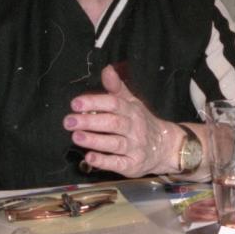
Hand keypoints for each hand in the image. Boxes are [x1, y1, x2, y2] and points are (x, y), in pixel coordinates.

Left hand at [64, 64, 183, 177]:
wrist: (165, 147)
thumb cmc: (142, 123)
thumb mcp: (132, 103)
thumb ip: (117, 88)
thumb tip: (107, 69)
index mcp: (131, 111)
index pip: (114, 104)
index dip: (95, 102)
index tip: (76, 103)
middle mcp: (134, 128)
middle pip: (112, 123)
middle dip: (90, 121)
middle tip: (69, 120)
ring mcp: (134, 147)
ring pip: (114, 143)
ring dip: (95, 140)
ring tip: (76, 136)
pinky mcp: (132, 165)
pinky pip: (118, 163)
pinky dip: (104, 161)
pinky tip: (90, 157)